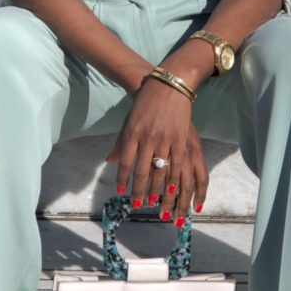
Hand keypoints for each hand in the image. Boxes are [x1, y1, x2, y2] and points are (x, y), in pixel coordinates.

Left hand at [107, 79, 207, 222]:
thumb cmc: (145, 103)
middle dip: (139, 190)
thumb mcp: (129, 121)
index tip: (122, 192)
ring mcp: (165, 139)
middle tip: (137, 204)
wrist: (167, 86)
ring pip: (160, 171)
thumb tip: (109, 161)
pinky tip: (171, 190)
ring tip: (153, 203)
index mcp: (132, 133)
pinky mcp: (180, 139)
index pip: (126, 162)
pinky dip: (173, 179)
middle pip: (142, 171)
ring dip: (156, 190)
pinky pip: (177, 164)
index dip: (124, 179)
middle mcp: (148, 138)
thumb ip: (121, 143)